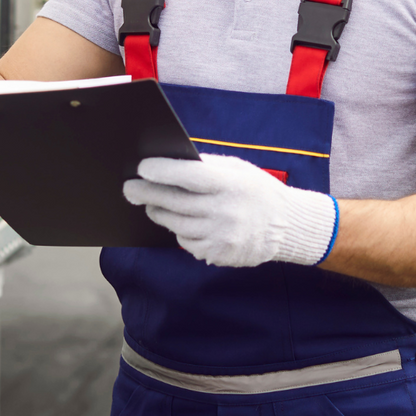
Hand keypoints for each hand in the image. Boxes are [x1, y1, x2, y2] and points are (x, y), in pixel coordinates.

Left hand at [125, 155, 338, 267]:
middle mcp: (225, 212)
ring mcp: (221, 237)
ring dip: (160, 213)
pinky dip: (180, 231)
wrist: (286, 227)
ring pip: (176, 225)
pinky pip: (187, 242)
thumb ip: (207, 166)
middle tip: (129, 188)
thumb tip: (170, 160)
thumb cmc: (257, 191)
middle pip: (175, 203)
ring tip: (152, 205)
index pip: (190, 176)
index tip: (143, 167)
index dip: (163, 171)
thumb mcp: (239, 170)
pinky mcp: (217, 254)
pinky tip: (184, 222)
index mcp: (231, 185)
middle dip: (147, 194)